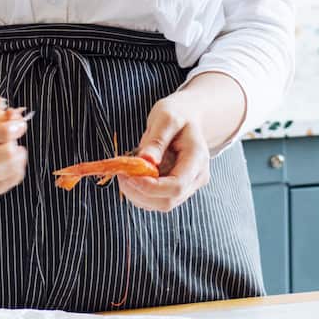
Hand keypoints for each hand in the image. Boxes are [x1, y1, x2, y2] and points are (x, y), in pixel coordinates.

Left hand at [118, 96, 209, 212]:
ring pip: (160, 204)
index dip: (151, 187)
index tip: (128, 177)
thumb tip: (145, 161)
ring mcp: (188, 186)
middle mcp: (196, 177)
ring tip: (125, 173)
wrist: (188, 118)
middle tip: (121, 174)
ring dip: (137, 195)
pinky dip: (140, 193)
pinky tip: (132, 176)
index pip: (177, 185)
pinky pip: (157, 200)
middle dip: (140, 192)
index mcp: (197, 158)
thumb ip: (157, 140)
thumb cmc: (178, 113)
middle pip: (168, 200)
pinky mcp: (176, 189)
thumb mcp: (166, 117)